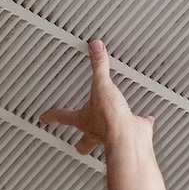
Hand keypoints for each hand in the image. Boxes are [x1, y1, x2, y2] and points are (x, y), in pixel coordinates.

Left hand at [40, 40, 153, 154]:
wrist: (129, 138)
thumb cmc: (109, 119)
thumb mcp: (101, 86)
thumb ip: (99, 66)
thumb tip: (94, 48)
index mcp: (84, 120)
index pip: (63, 116)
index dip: (52, 116)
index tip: (44, 118)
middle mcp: (97, 131)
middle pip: (83, 141)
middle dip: (80, 141)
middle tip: (78, 137)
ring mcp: (114, 134)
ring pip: (106, 138)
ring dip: (107, 132)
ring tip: (109, 125)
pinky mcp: (132, 132)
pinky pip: (136, 126)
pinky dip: (140, 122)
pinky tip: (144, 119)